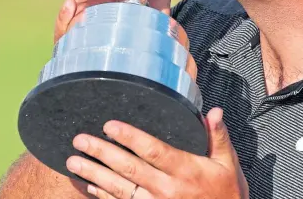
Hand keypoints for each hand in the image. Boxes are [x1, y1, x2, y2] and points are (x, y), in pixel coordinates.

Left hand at [66, 108, 248, 198]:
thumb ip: (218, 135)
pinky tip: (89, 186)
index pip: (153, 150)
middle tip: (80, 140)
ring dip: (95, 175)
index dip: (130, 138)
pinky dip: (103, 196)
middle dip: (102, 153)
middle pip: (129, 169)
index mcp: (185, 170)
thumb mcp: (228, 163)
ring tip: (74, 161)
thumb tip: (214, 111)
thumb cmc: (227, 192)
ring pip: (120, 189)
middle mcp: (167, 189)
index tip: (110, 126)